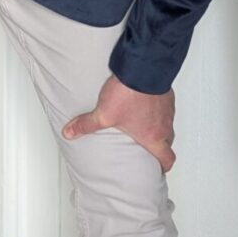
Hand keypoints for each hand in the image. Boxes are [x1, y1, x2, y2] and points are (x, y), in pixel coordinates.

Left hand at [62, 75, 176, 171]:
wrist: (143, 67)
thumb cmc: (130, 93)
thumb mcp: (103, 113)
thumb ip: (86, 125)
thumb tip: (69, 133)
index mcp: (153, 137)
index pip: (166, 158)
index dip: (163, 166)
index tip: (158, 169)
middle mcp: (164, 125)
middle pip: (168, 142)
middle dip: (159, 146)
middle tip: (148, 146)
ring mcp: (168, 109)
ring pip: (167, 123)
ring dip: (158, 125)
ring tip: (144, 123)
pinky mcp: (167, 94)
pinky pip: (165, 107)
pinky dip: (157, 108)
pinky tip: (144, 102)